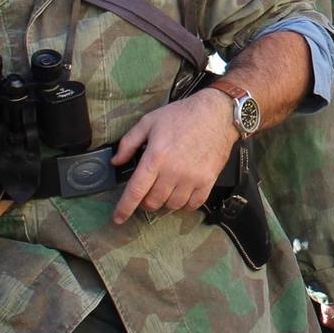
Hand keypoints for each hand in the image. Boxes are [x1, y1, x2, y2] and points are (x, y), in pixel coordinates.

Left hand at [111, 89, 235, 223]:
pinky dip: (184, 204)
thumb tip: (116, 162)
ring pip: (172, 205)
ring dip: (165, 202)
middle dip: (145, 201)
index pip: (136, 191)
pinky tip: (182, 194)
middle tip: (148, 190)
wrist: (217, 114)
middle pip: (153, 202)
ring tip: (165, 190)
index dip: (124, 208)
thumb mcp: (149, 121)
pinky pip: (193, 204)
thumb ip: (129, 142)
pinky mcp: (208, 181)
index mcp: (155, 158)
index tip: (118, 219)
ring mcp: (192, 178)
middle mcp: (173, 172)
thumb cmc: (181, 115)